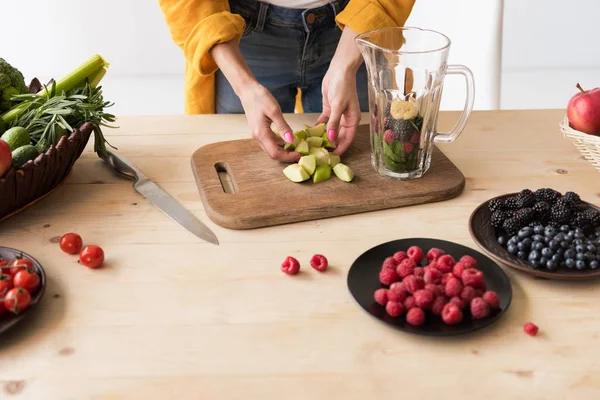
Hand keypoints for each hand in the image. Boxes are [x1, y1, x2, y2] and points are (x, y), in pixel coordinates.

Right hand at [239, 82, 299, 161]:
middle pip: (273, 154)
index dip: (288, 156)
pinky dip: (280, 144)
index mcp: (261, 134)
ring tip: (297, 147)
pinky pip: (270, 142)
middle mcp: (258, 137)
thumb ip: (283, 127)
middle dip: (287, 156)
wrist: (248, 91)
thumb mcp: (274, 111)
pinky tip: (288, 139)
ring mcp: (257, 135)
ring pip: (271, 149)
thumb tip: (292, 140)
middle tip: (300, 153)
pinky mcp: (259, 131)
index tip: (300, 154)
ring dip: (284, 151)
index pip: (275, 153)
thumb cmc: (260, 98)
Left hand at [315, 25, 363, 155]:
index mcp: (352, 120)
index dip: (341, 148)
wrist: (339, 70)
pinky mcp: (328, 110)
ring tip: (313, 146)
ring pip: (329, 130)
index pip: (348, 138)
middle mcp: (345, 119)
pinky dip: (317, 128)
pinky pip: (323, 122)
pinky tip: (310, 134)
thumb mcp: (338, 105)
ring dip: (322, 137)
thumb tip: (331, 139)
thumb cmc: (343, 86)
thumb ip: (333, 123)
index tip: (333, 157)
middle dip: (331, 145)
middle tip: (320, 154)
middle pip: (338, 136)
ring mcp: (336, 115)